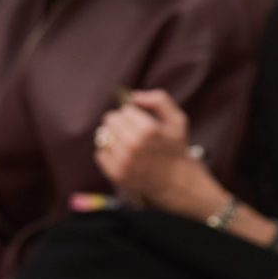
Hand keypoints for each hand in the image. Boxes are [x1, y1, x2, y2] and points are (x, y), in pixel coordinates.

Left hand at [94, 89, 207, 211]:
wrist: (177, 182)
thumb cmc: (175, 148)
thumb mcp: (177, 120)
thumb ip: (159, 100)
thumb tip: (133, 97)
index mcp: (148, 130)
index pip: (124, 110)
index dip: (133, 113)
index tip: (141, 122)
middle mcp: (134, 146)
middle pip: (111, 121)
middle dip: (120, 123)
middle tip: (132, 132)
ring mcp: (123, 162)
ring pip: (103, 136)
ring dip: (113, 136)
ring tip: (126, 143)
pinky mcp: (116, 175)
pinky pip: (100, 153)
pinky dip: (108, 152)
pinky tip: (121, 155)